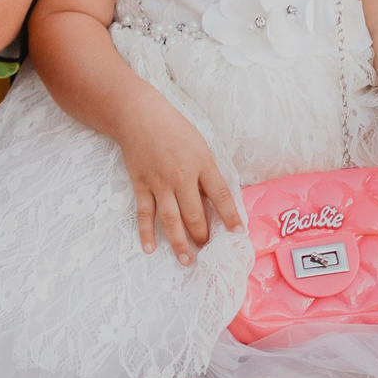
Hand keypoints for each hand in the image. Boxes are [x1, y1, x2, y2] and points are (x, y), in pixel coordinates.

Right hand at [117, 103, 240, 264]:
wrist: (139, 116)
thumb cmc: (175, 129)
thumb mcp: (200, 146)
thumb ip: (207, 173)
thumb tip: (214, 201)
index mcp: (201, 163)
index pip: (221, 195)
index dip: (231, 216)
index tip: (238, 234)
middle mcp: (181, 176)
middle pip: (195, 214)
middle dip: (202, 235)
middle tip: (207, 248)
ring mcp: (159, 183)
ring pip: (171, 219)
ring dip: (179, 242)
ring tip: (186, 260)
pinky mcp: (141, 185)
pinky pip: (144, 213)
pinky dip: (146, 232)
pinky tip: (150, 248)